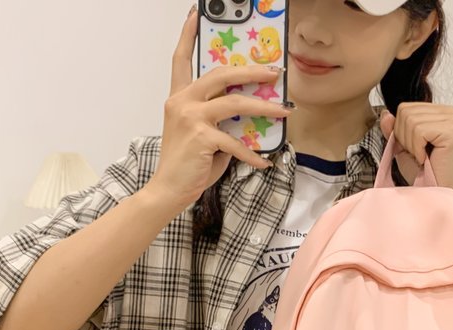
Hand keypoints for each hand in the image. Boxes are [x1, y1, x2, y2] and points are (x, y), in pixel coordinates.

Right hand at [146, 7, 292, 213]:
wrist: (168, 190)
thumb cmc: (187, 166)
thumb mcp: (203, 136)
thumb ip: (219, 121)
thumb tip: (248, 118)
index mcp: (179, 98)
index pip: (180, 59)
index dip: (187, 34)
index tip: (195, 13)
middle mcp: (182, 102)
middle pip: (220, 74)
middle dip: (251, 71)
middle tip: (274, 72)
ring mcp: (190, 117)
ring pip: (234, 102)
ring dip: (264, 106)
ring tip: (284, 110)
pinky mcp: (202, 137)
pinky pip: (236, 142)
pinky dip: (252, 154)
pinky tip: (263, 162)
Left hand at [380, 104, 452, 198]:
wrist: (437, 193)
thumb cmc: (424, 174)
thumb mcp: (403, 148)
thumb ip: (394, 129)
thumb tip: (385, 113)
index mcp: (441, 112)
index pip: (405, 108)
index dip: (401, 132)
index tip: (414, 150)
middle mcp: (451, 111)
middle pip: (406, 112)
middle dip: (404, 138)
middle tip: (418, 155)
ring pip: (411, 121)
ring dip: (411, 145)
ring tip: (422, 158)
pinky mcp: (452, 130)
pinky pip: (419, 131)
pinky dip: (417, 149)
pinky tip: (426, 158)